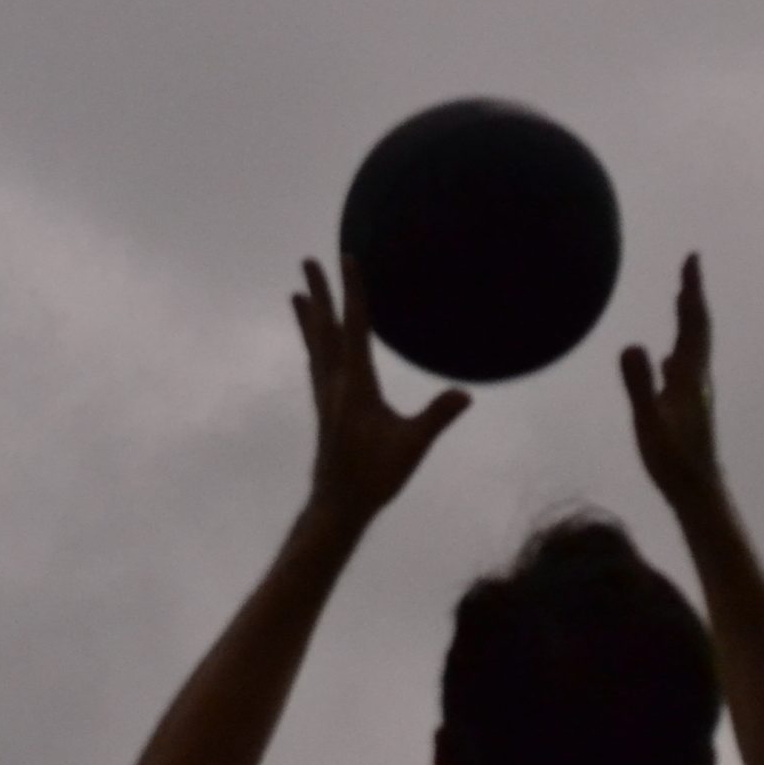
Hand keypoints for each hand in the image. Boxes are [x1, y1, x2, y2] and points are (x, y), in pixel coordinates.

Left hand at [293, 255, 471, 520]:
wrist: (337, 504)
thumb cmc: (375, 476)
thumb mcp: (412, 446)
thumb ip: (437, 417)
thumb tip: (465, 394)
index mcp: (355, 384)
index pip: (355, 327)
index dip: (352, 291)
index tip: (347, 259)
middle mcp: (334, 383)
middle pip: (326, 328)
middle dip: (320, 293)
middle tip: (307, 260)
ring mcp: (325, 394)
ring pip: (315, 345)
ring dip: (309, 316)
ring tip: (298, 292)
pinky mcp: (324, 406)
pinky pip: (316, 362)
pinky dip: (313, 342)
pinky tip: (314, 341)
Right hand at [620, 252, 723, 512]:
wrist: (698, 493)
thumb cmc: (674, 462)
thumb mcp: (650, 423)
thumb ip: (639, 385)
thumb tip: (632, 344)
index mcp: (690, 376)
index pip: (693, 323)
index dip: (692, 290)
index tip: (693, 259)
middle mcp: (697, 379)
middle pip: (698, 329)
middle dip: (692, 296)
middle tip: (689, 266)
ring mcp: (694, 394)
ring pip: (693, 347)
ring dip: (688, 320)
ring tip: (682, 300)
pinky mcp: (687, 409)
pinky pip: (684, 368)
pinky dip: (680, 349)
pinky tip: (671, 358)